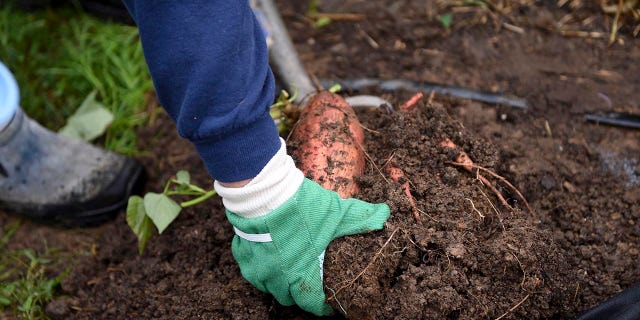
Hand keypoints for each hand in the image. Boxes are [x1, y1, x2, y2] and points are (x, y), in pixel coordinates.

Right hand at [225, 178, 389, 314]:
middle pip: (289, 298)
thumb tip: (386, 215)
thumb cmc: (301, 207)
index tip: (329, 303)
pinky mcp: (242, 255)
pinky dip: (262, 268)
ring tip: (289, 270)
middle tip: (309, 281)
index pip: (312, 303)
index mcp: (301, 274)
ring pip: (268, 287)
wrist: (263, 192)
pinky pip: (252, 271)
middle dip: (300, 293)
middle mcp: (277, 278)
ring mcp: (257, 268)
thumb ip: (362, 218)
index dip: (323, 305)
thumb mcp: (337, 213)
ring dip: (279, 282)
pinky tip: (270, 255)